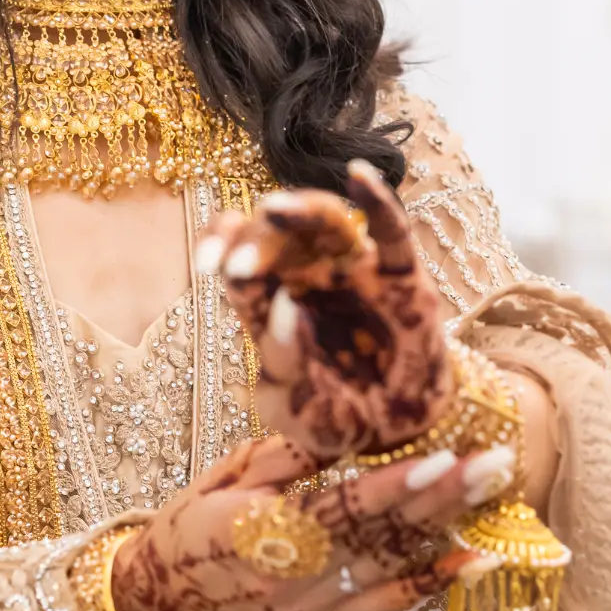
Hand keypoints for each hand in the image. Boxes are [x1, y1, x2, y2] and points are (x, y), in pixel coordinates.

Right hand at [109, 428, 512, 610]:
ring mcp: (312, 605)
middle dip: (442, 497)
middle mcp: (293, 576)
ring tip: (496, 491)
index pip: (341, 507)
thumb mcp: (228, 475)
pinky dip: (434, 583)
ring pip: (392, 564)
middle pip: (380, 534)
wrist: (161, 594)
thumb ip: (288, 453)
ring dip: (447, 527)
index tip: (442, 457)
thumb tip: (341, 413)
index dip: (393, 485)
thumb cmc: (191, 519)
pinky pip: (386, 604)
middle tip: (495, 462)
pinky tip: (478, 559)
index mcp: (261, 533)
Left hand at [197, 159, 451, 468]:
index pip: (237, 256)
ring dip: (299, 211)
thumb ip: (282, 364)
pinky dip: (378, 201)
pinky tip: (361, 175)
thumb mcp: (293, 406)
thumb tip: (286, 309)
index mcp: (270, 299)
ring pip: (326, 221)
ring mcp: (355, 271)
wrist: (397, 436)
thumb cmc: (335, 417)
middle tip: (240, 266)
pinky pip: (392, 232)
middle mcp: (308, 275)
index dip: (219, 247)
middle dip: (254, 241)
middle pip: (277, 233)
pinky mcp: (401, 277)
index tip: (209, 266)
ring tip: (275, 209)